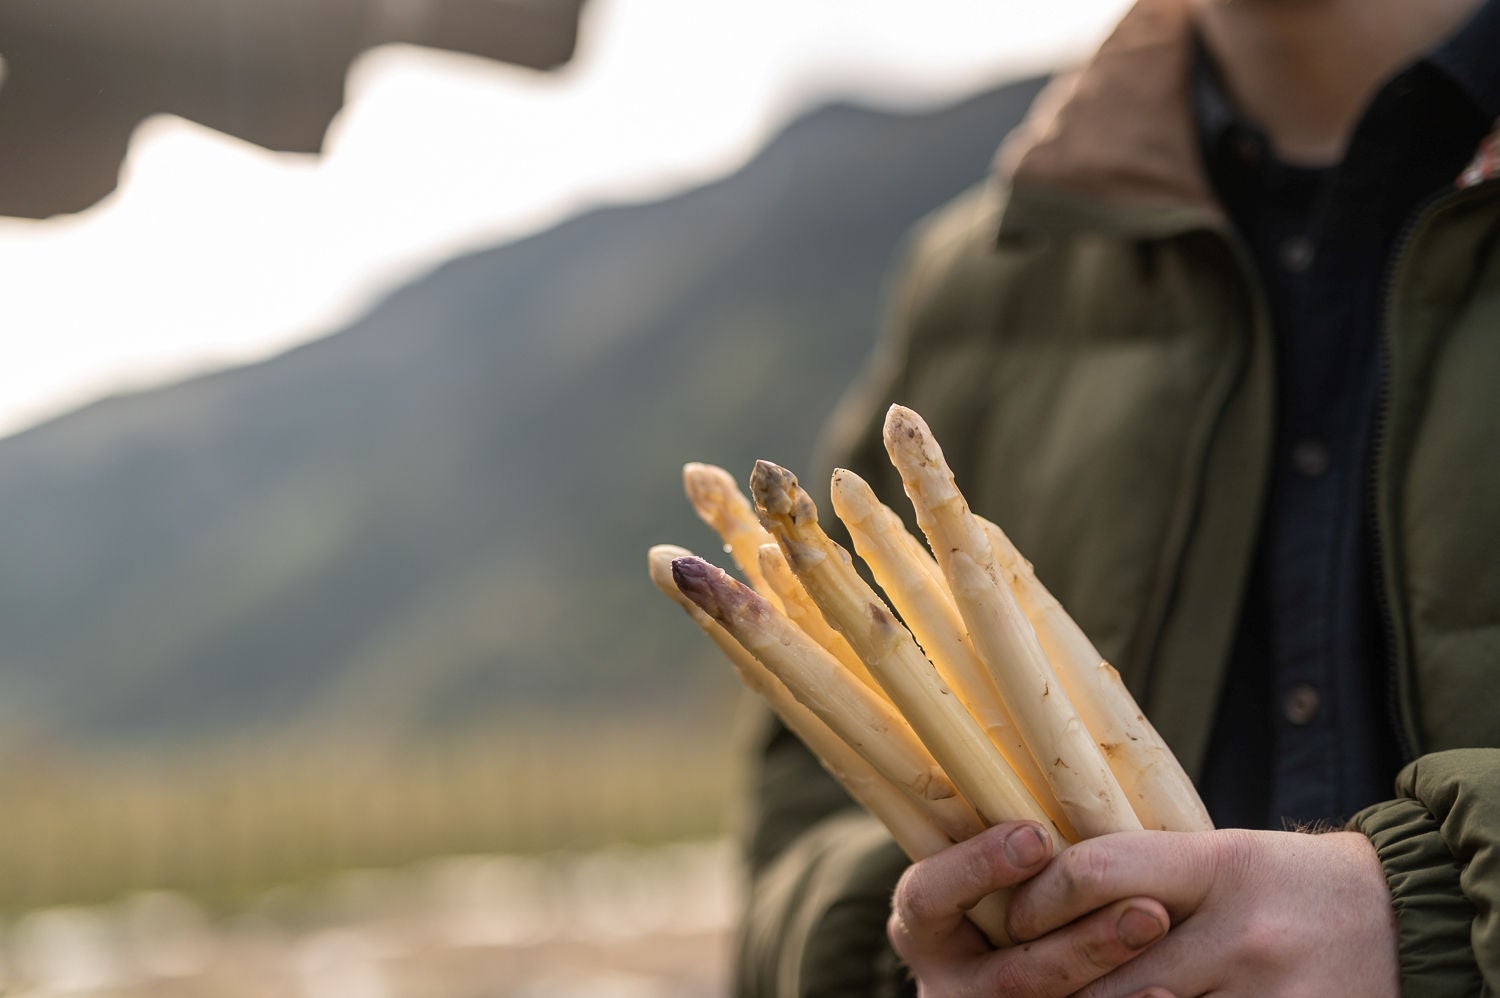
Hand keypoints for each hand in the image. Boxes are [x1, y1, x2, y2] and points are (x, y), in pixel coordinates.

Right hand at [888, 821, 1170, 995]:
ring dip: (1113, 977)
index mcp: (923, 926)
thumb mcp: (983, 863)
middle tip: (1149, 909)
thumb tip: (1042, 733)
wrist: (1018, 967)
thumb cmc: (1007, 891)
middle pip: (1009, 979)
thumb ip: (1009, 838)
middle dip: (1082, 943)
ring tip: (1167, 941)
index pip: (928, 897)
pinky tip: (1170, 995)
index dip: (977, 868)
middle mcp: (947, 984)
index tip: (1036, 836)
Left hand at [1004, 828, 1399, 996]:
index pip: (1097, 872)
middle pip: (1110, 972)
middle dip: (1058, 982)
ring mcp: (1271, 996)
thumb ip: (1146, 876)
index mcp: (1220, 865)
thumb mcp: (1223, 856)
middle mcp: (1244, 934)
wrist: (1406, 920)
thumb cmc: (1290, 883)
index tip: (1016, 915)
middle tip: (1023, 980)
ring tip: (1073, 997)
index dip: (1040, 898)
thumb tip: (1045, 900)